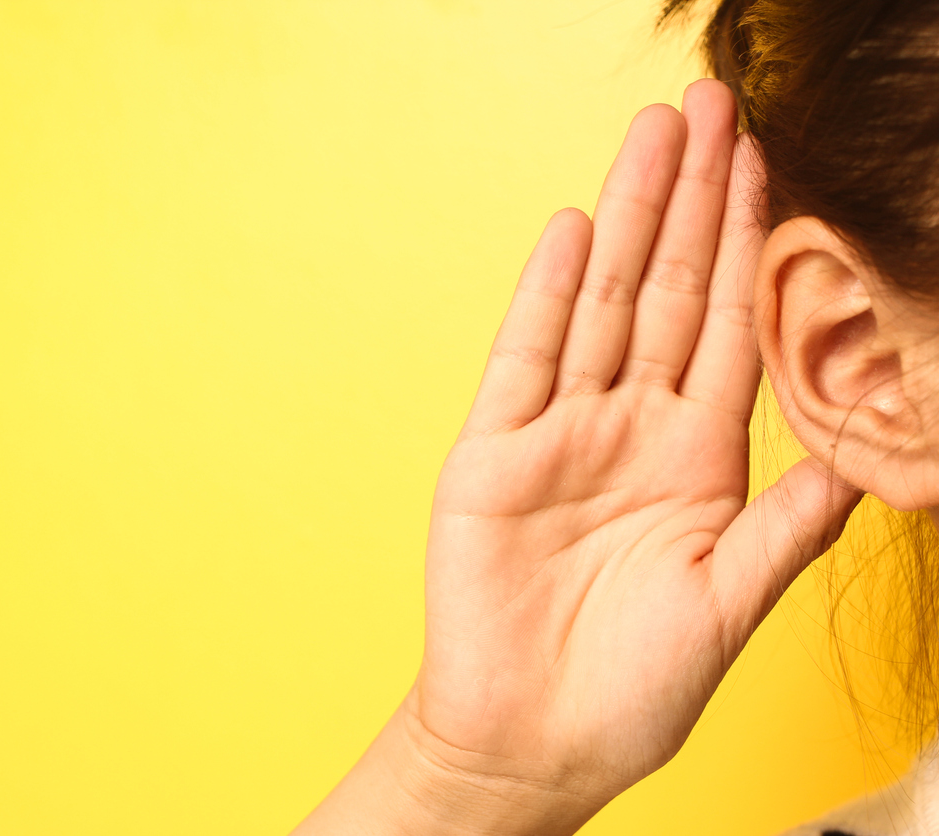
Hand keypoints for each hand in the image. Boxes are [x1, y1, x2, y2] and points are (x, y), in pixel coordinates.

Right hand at [408, 78, 861, 828]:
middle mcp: (630, 429)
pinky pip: (525, 360)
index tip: (768, 164)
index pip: (731, 328)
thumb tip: (866, 463)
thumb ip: (787, 526)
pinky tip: (573, 234)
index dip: (751, 245)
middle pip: (670, 293)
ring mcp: (560, 435)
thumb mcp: (729, 604)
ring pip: (603, 307)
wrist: (530, 741)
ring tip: (651, 138)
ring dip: (629, 222)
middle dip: (693, 200)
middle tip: (708, 107)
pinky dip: (548, 297)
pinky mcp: (494, 453)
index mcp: (696, 459)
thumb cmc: (632, 689)